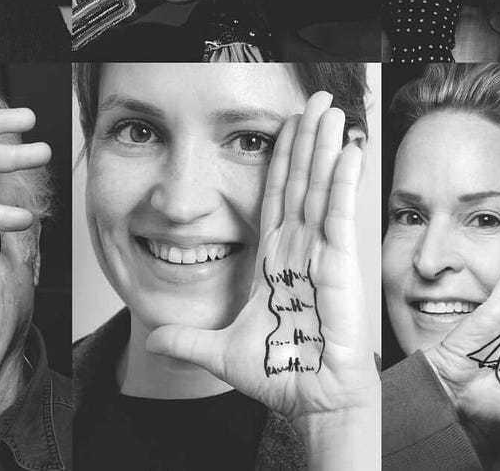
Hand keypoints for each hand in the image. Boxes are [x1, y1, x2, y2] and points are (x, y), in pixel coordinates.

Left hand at [148, 93, 376, 426]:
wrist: (311, 401)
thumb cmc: (281, 375)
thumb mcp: (218, 351)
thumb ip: (187, 339)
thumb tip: (154, 340)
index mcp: (275, 259)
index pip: (274, 196)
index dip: (279, 159)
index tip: (284, 126)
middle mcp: (299, 249)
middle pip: (302, 180)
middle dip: (308, 138)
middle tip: (316, 99)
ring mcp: (320, 253)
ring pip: (320, 187)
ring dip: (325, 147)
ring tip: (331, 110)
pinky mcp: (338, 265)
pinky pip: (338, 214)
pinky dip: (342, 180)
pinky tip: (345, 149)